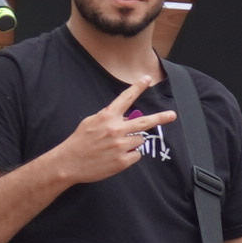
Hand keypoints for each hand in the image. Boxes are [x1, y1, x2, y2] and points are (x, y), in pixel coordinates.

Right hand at [53, 89, 173, 185]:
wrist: (69, 163)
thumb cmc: (79, 142)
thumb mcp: (90, 122)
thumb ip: (108, 116)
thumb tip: (123, 115)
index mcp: (107, 117)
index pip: (125, 98)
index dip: (137, 88)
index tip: (146, 79)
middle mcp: (116, 130)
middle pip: (144, 122)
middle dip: (160, 118)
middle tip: (172, 115)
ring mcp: (120, 146)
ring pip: (139, 140)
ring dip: (132, 142)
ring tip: (116, 146)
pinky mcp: (122, 161)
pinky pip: (136, 155)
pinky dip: (130, 155)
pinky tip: (116, 156)